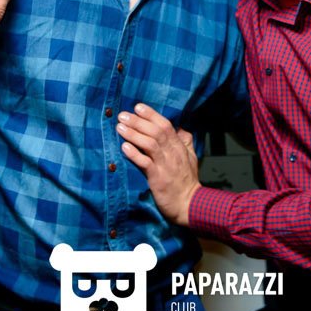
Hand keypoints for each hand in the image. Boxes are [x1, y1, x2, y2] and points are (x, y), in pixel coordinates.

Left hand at [116, 104, 200, 226]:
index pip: (166, 125)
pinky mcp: (158, 178)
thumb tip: (181, 127)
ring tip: (120, 128)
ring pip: (150, 144)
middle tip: (123, 115)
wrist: (189, 204)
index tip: (137, 106)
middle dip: (138, 121)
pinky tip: (124, 147)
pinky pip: (146, 163)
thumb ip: (185, 141)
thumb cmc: (187, 181)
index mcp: (179, 146)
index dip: (151, 114)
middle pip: (156, 132)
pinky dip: (135, 154)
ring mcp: (165, 165)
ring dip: (134, 134)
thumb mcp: (190, 157)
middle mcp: (172, 153)